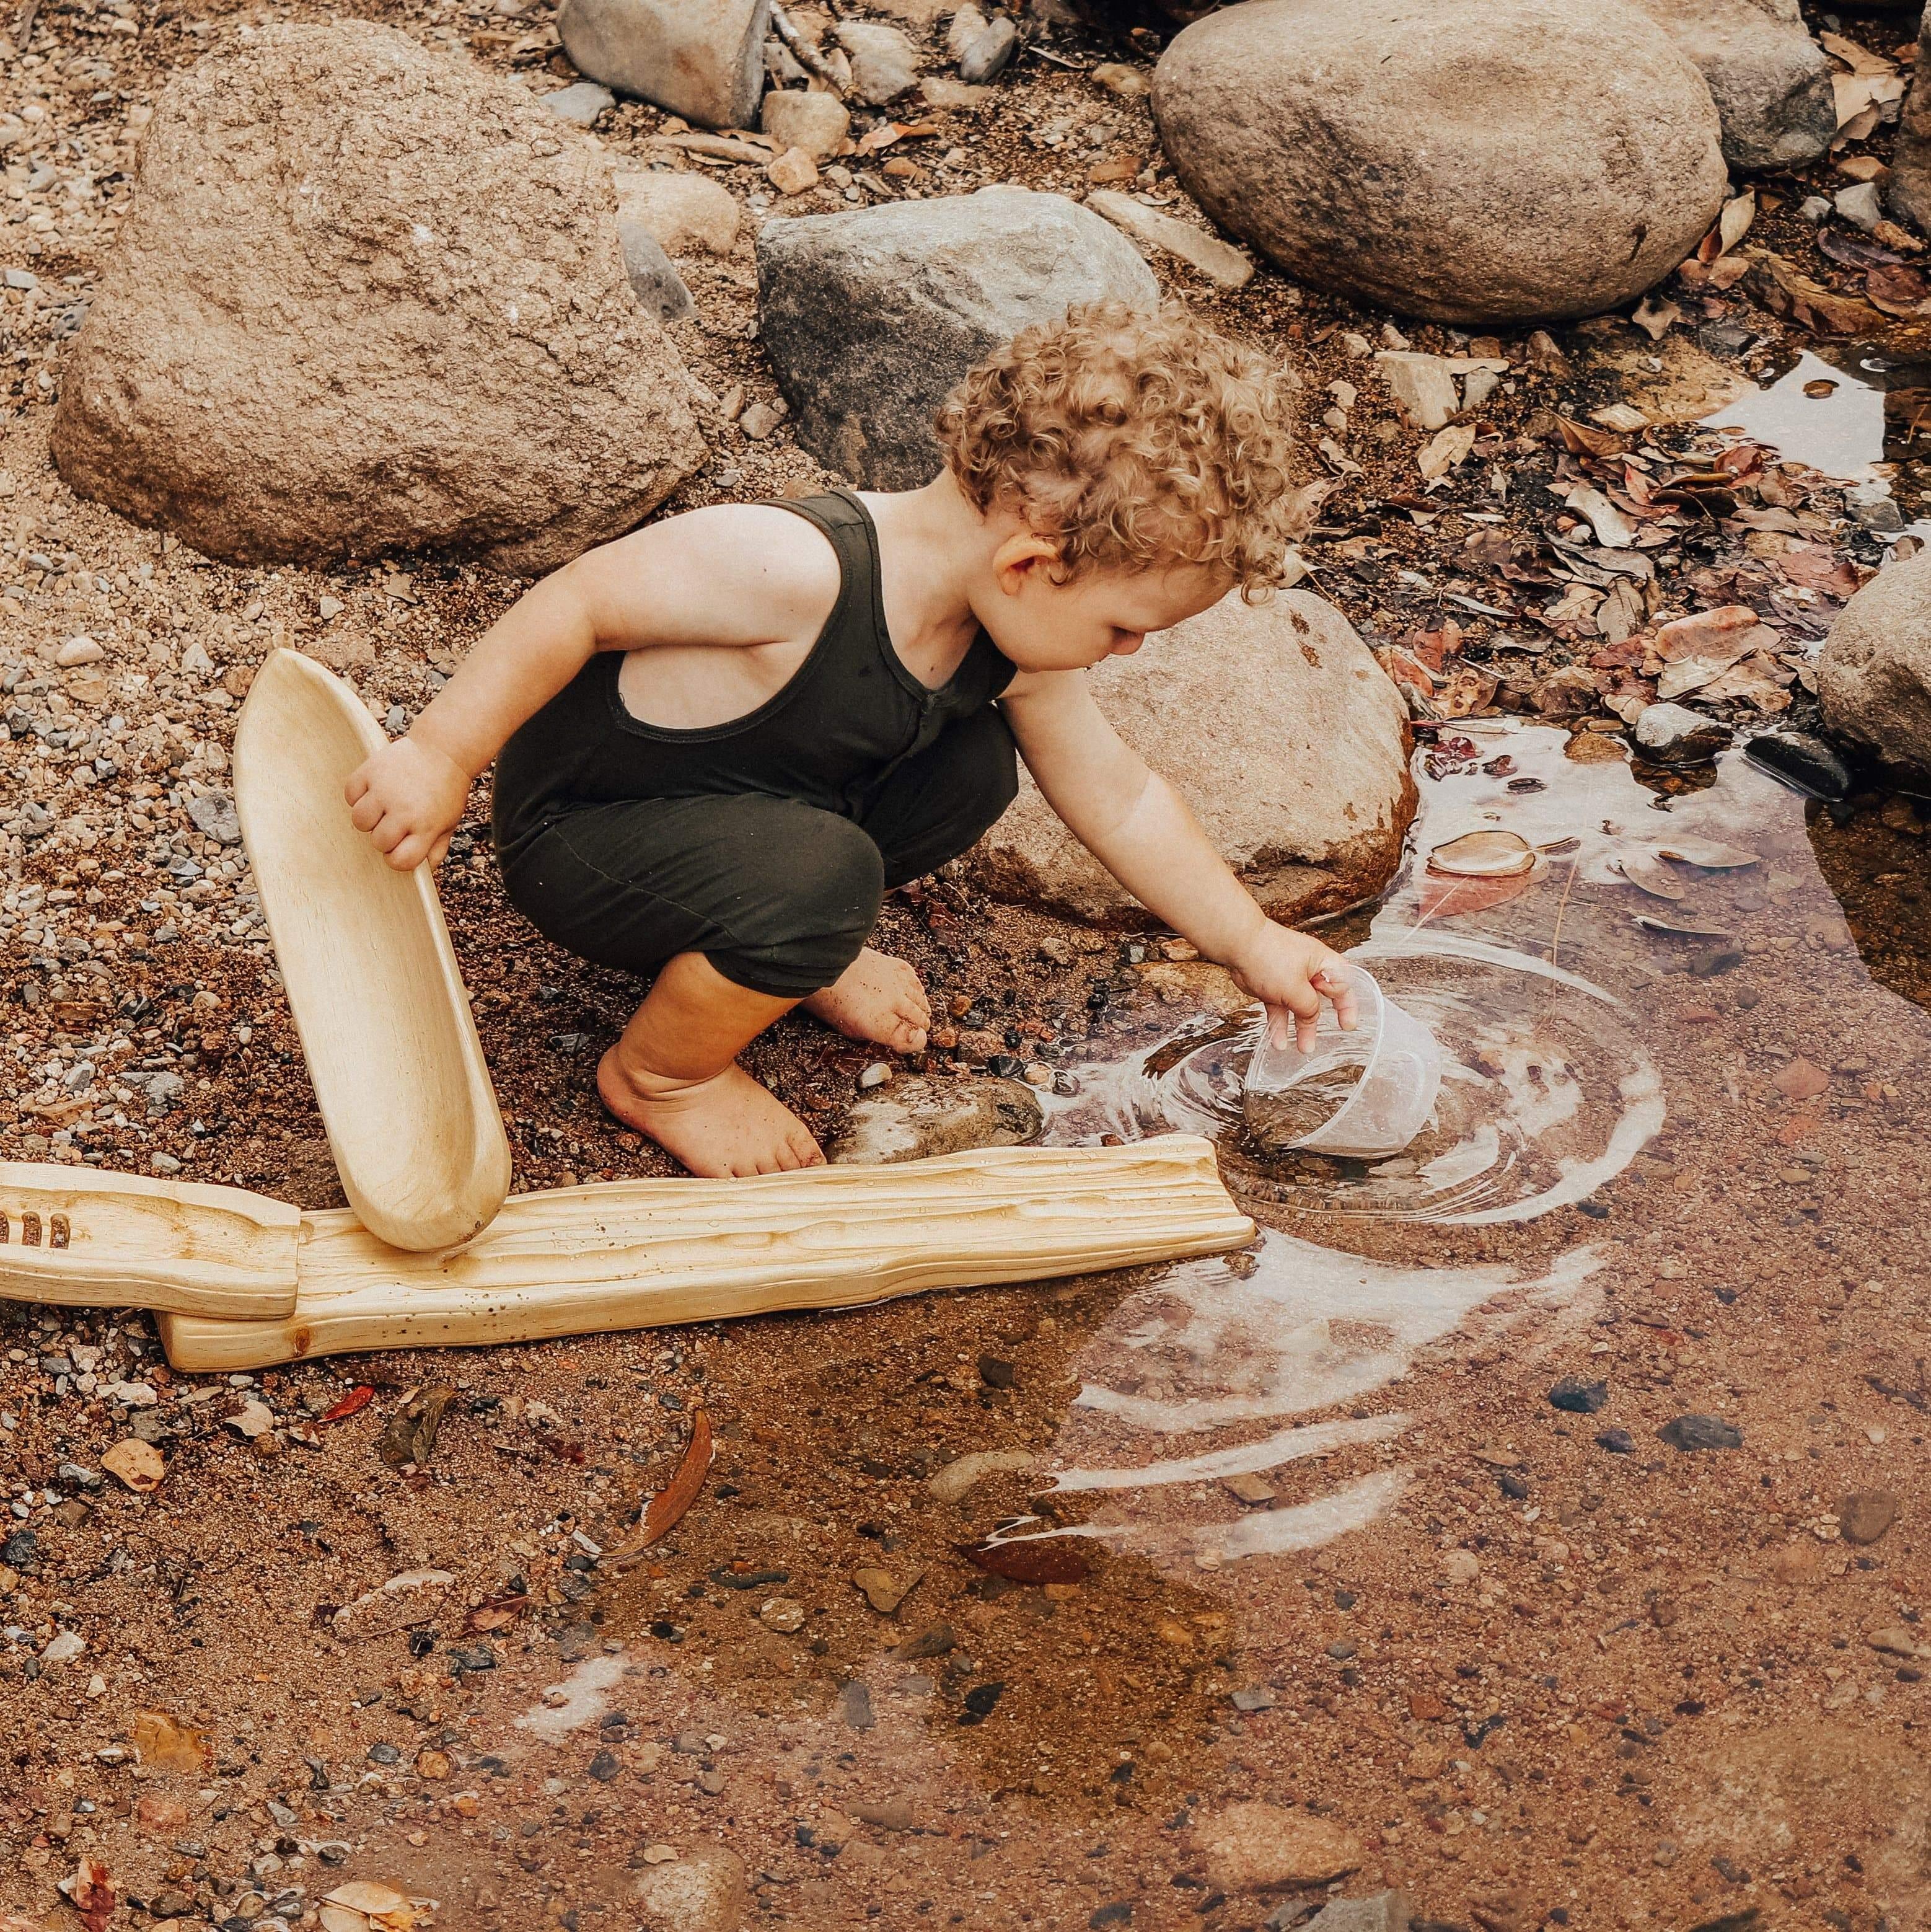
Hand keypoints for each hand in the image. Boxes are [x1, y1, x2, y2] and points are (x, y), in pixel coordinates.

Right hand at [344, 735, 471, 871]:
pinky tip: (374, 790)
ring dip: (369, 818)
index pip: (400, 861)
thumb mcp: (450, 822)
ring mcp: (385, 790)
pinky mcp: (370, 771)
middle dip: (385, 838)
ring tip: (383, 807)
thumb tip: (422, 871)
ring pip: (359, 821)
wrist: (444, 749)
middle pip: (378, 842)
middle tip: (395, 822)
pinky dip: (358, 796)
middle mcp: (404, 810)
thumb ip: (436, 848)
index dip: (398, 858)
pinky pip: (350, 795)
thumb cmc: (446, 789)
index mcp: (426, 826)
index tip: (401, 847)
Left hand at [1226, 922, 1357, 1052]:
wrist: (1238, 946)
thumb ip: (1309, 1008)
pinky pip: (1280, 1009)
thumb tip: (1313, 1019)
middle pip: (1321, 999)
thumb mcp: (1296, 989)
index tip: (1347, 1025)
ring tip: (1303, 1047)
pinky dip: (1280, 1024)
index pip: (1343, 985)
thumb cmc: (1269, 957)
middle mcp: (1309, 970)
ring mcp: (1289, 979)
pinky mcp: (1272, 987)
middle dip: (1323, 1020)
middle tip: (1328, 1038)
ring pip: (1299, 1007)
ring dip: (1301, 1028)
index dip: (1347, 1005)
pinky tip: (1278, 1040)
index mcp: (1323, 963)